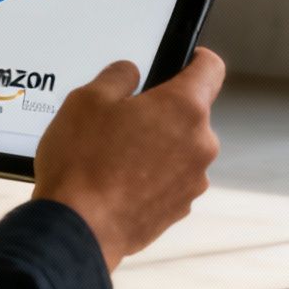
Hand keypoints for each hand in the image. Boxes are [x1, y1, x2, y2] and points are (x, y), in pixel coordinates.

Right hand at [32, 49, 223, 270]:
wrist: (77, 230)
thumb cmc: (83, 163)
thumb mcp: (87, 99)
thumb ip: (118, 76)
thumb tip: (131, 74)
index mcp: (185, 108)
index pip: (211, 68)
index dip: (196, 58)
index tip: (185, 60)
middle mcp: (200, 144)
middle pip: (191, 112)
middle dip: (162, 111)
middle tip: (123, 117)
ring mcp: (193, 180)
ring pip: (180, 148)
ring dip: (157, 146)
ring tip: (114, 155)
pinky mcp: (180, 208)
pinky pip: (171, 178)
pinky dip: (151, 176)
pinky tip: (118, 181)